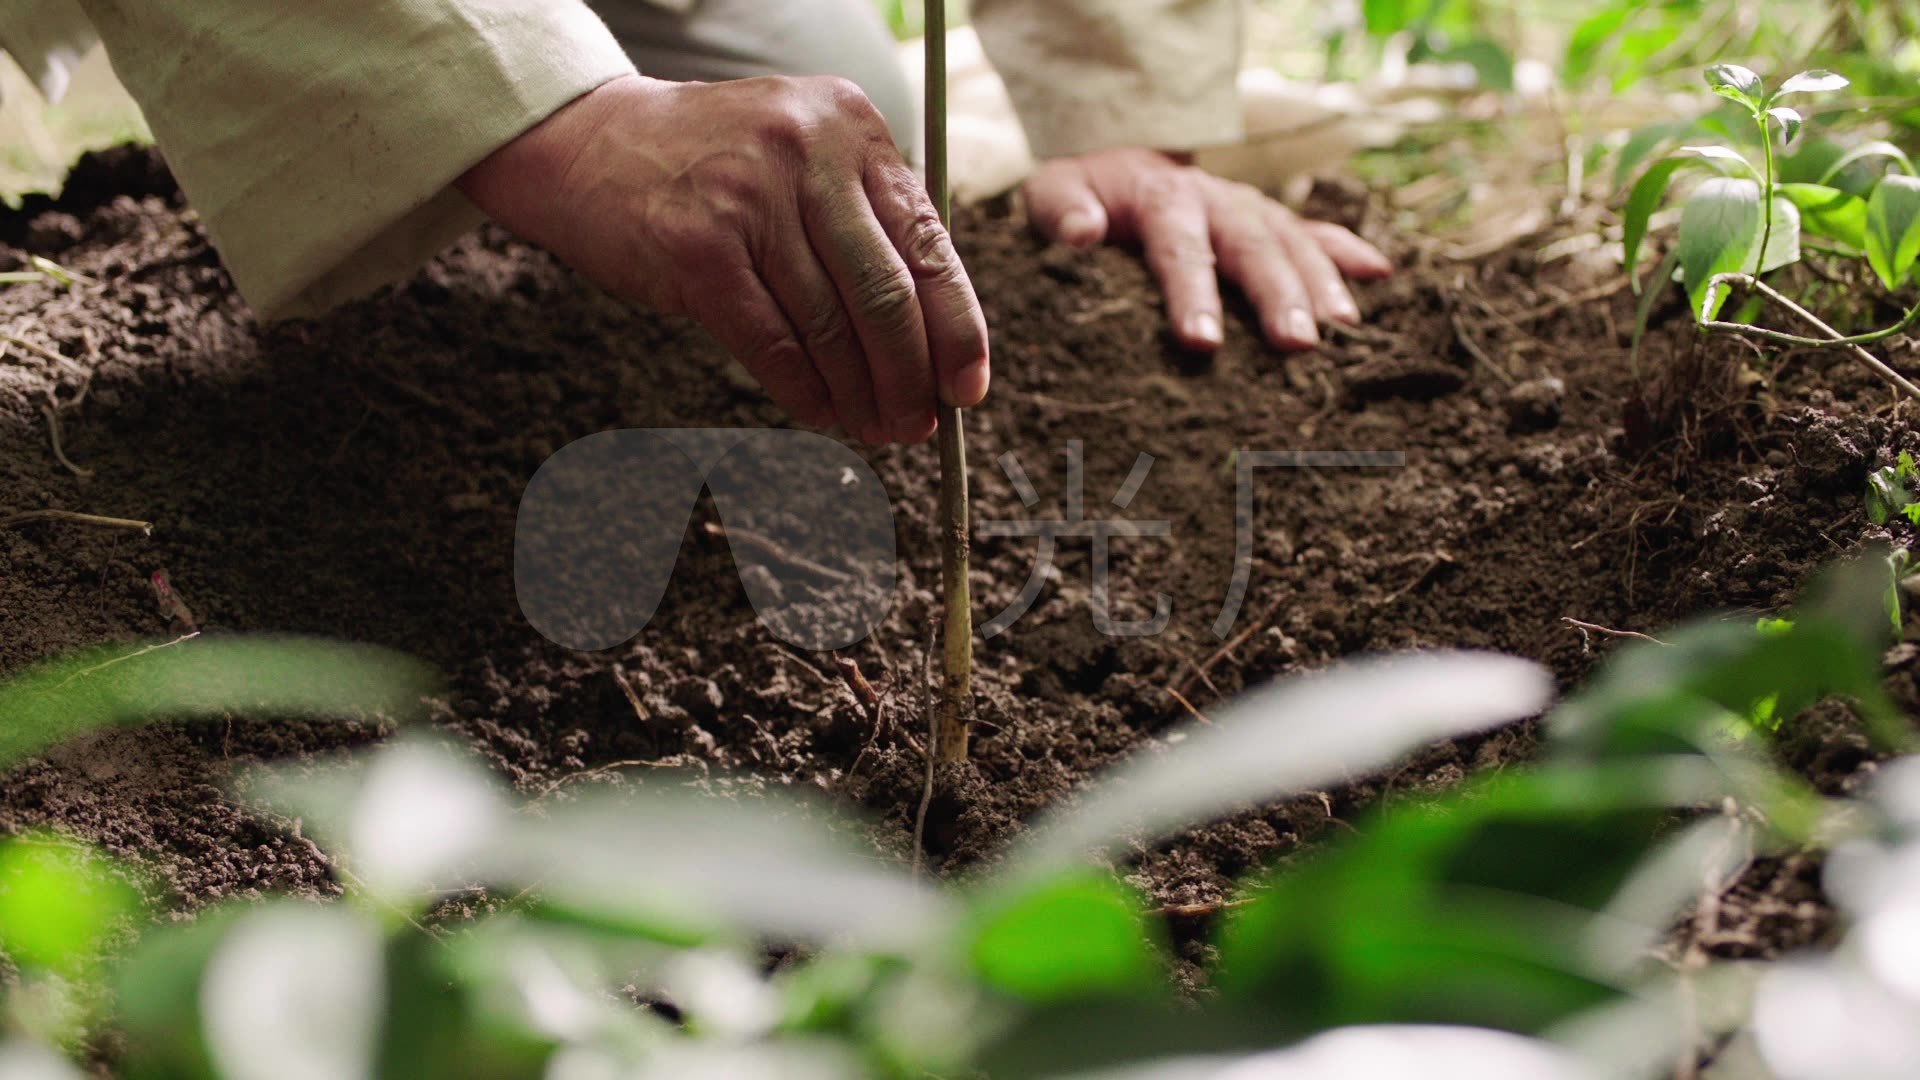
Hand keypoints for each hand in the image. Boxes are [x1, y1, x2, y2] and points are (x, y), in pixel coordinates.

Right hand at [459, 74, 989, 444]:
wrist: (591, 144)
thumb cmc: (713, 168)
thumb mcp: (803, 160)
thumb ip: (867, 225)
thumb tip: (934, 341)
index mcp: (852, 126)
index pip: (929, 242)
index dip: (957, 326)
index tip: (968, 387)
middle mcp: (808, 151)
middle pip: (886, 292)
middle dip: (911, 376)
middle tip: (919, 425)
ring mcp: (751, 197)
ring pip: (832, 326)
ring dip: (860, 395)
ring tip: (874, 429)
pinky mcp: (699, 249)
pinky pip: (774, 344)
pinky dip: (805, 392)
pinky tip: (821, 415)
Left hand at [1023, 148, 1391, 351]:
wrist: (1118, 164)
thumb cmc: (1082, 198)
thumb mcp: (1054, 194)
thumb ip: (1061, 211)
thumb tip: (1082, 233)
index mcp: (1163, 200)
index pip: (1179, 248)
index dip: (1192, 293)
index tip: (1201, 341)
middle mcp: (1217, 201)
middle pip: (1253, 247)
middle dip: (1277, 295)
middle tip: (1296, 345)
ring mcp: (1251, 211)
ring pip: (1294, 243)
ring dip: (1322, 284)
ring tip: (1343, 331)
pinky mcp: (1272, 224)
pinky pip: (1318, 233)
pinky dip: (1349, 252)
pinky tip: (1383, 276)